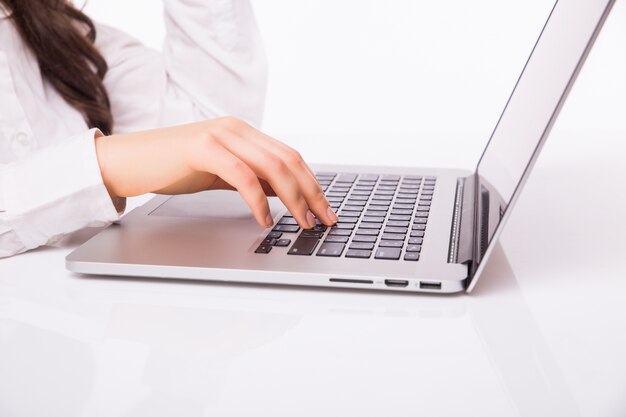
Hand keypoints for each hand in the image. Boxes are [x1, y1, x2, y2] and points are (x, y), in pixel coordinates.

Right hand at [94, 117, 338, 228]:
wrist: (129, 161)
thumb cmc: (173, 167)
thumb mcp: (221, 172)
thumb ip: (252, 178)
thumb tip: (284, 194)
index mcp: (244, 132)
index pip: (290, 156)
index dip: (312, 183)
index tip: (325, 209)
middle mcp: (237, 128)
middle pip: (289, 160)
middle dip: (312, 193)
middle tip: (324, 219)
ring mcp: (221, 135)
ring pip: (273, 166)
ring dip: (293, 198)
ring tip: (301, 222)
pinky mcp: (204, 149)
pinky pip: (243, 176)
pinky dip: (259, 201)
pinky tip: (264, 220)